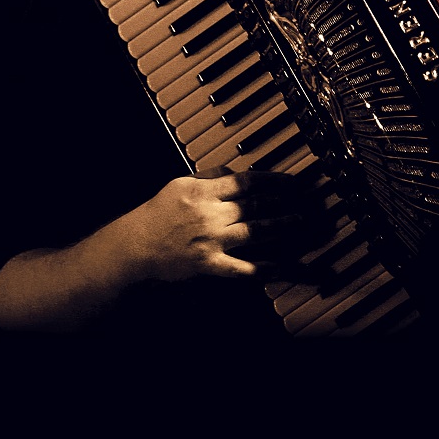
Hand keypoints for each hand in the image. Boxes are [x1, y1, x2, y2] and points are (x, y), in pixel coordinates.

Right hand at [120, 170, 308, 280]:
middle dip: (284, 201)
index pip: (246, 181)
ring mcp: (210, 240)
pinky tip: (287, 266)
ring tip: (300, 222)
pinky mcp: (209, 264)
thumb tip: (237, 170)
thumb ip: (210, 175)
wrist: (133, 246)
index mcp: (202, 191)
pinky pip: (244, 267)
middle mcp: (209, 214)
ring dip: (282, 226)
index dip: (273, 180)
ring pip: (255, 231)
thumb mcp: (180, 183)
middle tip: (305, 200)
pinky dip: (268, 268)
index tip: (292, 182)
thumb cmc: (156, 213)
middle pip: (256, 205)